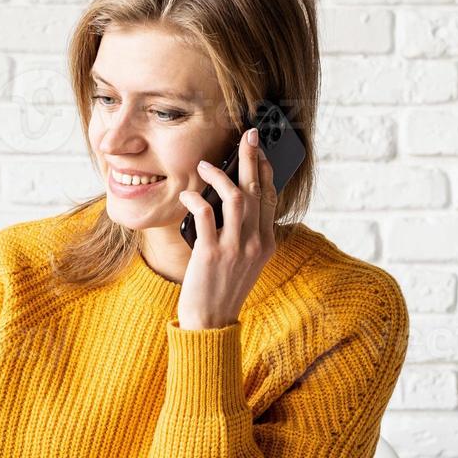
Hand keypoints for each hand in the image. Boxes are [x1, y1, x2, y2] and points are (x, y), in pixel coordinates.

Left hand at [177, 127, 276, 329]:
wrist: (211, 321)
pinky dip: (196, 199)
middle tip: (247, 136)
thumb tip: (231, 198)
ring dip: (220, 175)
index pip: (270, 198)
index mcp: (266, 244)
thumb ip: (244, 233)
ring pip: (237, 197)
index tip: (259, 150)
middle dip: (252, 158)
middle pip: (257, 190)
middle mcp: (255, 243)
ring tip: (205, 165)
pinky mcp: (211, 253)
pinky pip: (206, 215)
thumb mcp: (243, 261)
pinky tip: (187, 195)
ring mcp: (235, 248)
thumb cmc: (222, 289)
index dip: (265, 170)